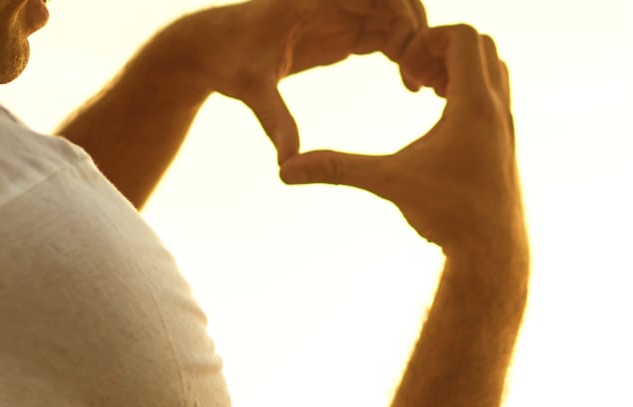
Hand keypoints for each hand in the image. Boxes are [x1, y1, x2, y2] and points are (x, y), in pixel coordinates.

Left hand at [170, 0, 442, 162]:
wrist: (211, 49)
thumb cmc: (228, 62)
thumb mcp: (252, 91)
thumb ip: (275, 121)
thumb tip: (287, 164)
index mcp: (312, 0)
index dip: (399, 10)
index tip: (409, 50)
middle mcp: (331, 1)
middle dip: (417, 28)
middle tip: (421, 72)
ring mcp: (340, 15)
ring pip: (395, 17)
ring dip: (415, 44)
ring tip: (419, 85)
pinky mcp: (342, 31)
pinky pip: (386, 33)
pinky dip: (404, 52)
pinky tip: (410, 86)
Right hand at [280, 24, 522, 260]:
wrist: (492, 253)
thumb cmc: (448, 216)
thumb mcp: (388, 182)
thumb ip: (337, 169)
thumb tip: (286, 170)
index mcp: (475, 105)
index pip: (464, 35)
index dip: (430, 39)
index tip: (405, 67)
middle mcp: (498, 109)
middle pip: (483, 44)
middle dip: (444, 48)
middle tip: (414, 75)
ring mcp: (507, 125)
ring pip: (493, 68)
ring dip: (460, 69)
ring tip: (426, 91)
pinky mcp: (506, 142)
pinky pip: (494, 95)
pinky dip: (469, 91)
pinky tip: (440, 117)